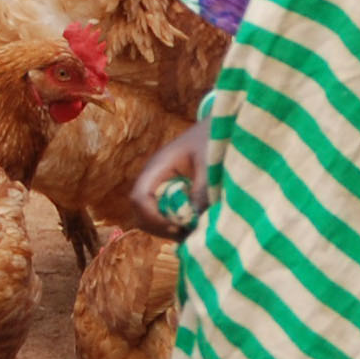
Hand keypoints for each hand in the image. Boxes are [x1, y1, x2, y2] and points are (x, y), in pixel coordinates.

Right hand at [128, 124, 218, 238]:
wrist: (219, 126)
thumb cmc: (213, 139)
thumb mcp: (210, 162)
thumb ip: (202, 188)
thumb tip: (194, 218)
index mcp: (159, 165)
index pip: (140, 198)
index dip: (153, 217)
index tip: (176, 226)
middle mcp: (153, 177)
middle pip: (140, 212)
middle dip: (159, 227)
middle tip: (185, 233)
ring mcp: (159, 184)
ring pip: (149, 216)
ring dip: (166, 227)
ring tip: (190, 231)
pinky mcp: (169, 191)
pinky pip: (162, 213)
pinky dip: (173, 223)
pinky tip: (192, 225)